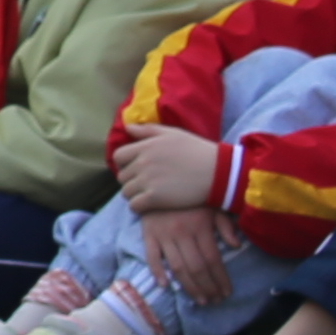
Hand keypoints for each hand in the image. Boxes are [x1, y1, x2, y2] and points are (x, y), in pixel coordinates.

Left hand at [110, 126, 224, 215]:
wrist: (217, 172)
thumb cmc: (197, 150)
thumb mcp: (173, 133)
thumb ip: (148, 130)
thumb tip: (128, 127)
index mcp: (145, 147)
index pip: (118, 157)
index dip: (124, 164)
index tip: (135, 169)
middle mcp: (142, 163)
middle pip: (122, 176)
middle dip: (131, 180)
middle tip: (144, 183)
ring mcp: (147, 181)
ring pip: (126, 192)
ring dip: (134, 194)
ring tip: (147, 194)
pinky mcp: (155, 198)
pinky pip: (134, 206)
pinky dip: (139, 207)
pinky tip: (149, 205)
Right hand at [149, 205, 235, 306]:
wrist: (160, 180)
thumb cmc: (191, 196)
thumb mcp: (213, 205)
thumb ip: (225, 224)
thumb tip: (236, 245)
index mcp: (200, 225)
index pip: (212, 259)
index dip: (220, 278)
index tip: (226, 292)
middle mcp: (182, 232)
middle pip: (197, 267)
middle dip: (208, 287)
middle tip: (214, 301)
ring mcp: (164, 234)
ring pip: (178, 267)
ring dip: (189, 287)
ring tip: (200, 300)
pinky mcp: (148, 234)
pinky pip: (152, 256)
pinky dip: (157, 272)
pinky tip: (166, 285)